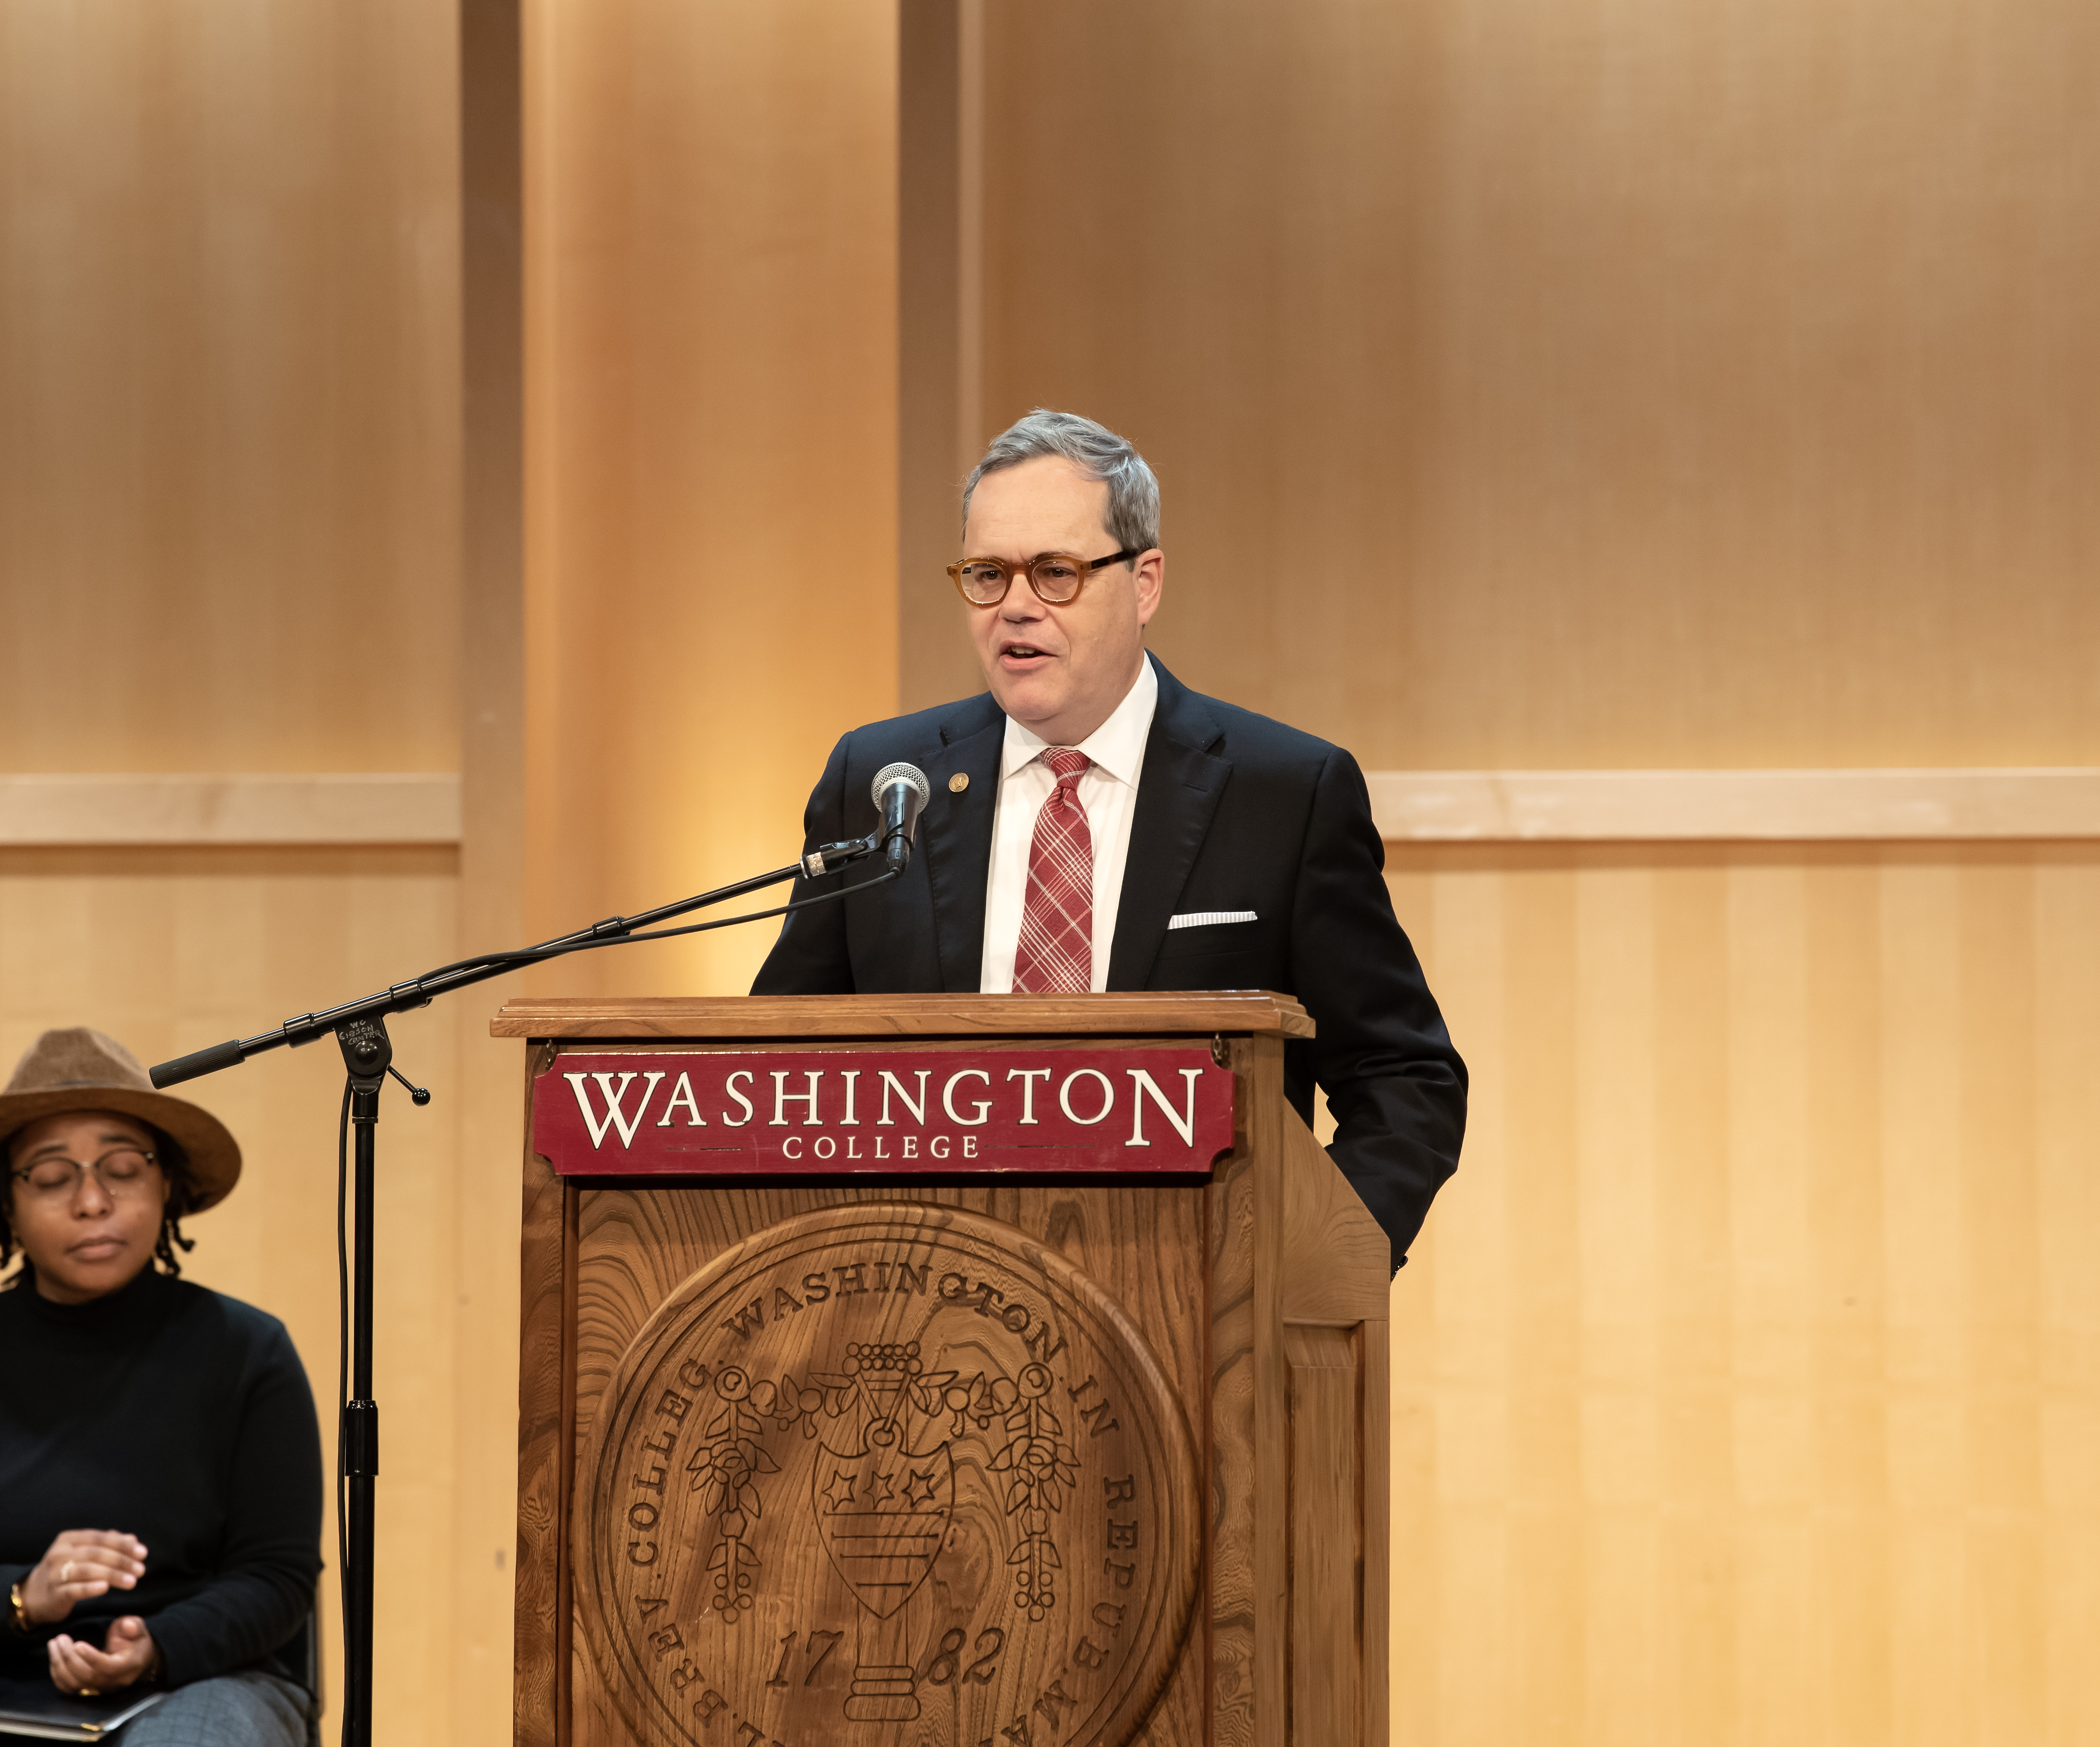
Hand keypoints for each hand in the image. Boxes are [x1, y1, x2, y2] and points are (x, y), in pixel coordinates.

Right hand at [19, 1530, 146, 1625]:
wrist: (36, 1596)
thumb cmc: (67, 1570)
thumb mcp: (84, 1553)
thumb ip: (107, 1544)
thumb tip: (133, 1539)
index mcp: (68, 1539)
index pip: (100, 1538)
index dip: (123, 1545)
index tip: (143, 1553)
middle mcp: (59, 1554)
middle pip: (96, 1554)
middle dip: (121, 1561)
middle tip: (141, 1569)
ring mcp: (55, 1574)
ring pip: (87, 1571)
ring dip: (112, 1575)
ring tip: (132, 1581)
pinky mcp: (54, 1593)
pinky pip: (74, 1589)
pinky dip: (91, 1588)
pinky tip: (106, 1588)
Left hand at [48, 1616, 157, 1694]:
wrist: (136, 1659)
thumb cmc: (135, 1640)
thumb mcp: (139, 1629)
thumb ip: (134, 1626)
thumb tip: (128, 1627)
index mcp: (128, 1666)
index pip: (108, 1667)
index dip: (91, 1658)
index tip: (78, 1644)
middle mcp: (113, 1682)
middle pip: (87, 1676)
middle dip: (69, 1658)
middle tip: (61, 1638)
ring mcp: (99, 1688)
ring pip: (74, 1683)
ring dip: (59, 1664)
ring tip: (54, 1644)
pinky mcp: (87, 1690)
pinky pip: (68, 1687)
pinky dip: (57, 1674)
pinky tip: (54, 1657)